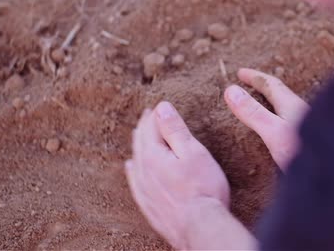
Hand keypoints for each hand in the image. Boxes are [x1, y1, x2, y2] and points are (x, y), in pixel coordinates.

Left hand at [125, 102, 230, 249]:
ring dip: (138, 145)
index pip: (151, 128)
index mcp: (153, 156)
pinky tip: (131, 167)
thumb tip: (161, 108)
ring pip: (135, 161)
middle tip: (148, 116)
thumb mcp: (193, 152)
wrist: (200, 227)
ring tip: (140, 136)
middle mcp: (142, 172)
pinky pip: (133, 181)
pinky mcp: (148, 205)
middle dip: (144, 127)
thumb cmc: (203, 188)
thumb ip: (175, 130)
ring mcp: (143, 190)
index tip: (158, 106)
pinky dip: (133, 169)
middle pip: (140, 143)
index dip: (155, 115)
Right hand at [224, 68, 308, 170]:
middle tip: (253, 83)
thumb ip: (254, 113)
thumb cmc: (306, 152)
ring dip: (275, 104)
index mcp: (292, 106)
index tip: (240, 72)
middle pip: (282, 95)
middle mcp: (302, 113)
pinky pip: (294, 123)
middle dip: (266, 88)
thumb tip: (230, 90)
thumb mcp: (273, 131)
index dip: (254, 78)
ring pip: (289, 109)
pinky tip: (284, 132)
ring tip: (266, 105)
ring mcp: (309, 127)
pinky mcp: (311, 142)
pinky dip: (282, 120)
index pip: (271, 85)